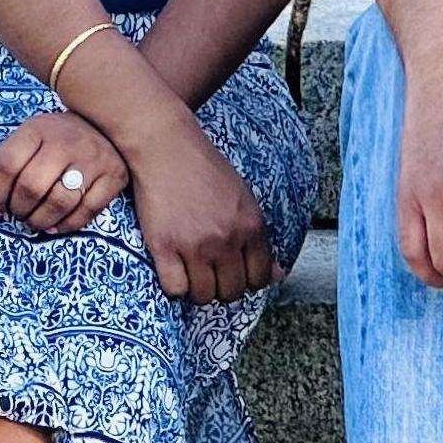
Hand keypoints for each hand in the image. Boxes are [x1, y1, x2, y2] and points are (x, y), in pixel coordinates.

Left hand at [0, 111, 127, 237]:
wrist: (105, 123)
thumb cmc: (56, 138)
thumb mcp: (27, 138)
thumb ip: (2, 162)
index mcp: (38, 129)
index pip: (7, 165)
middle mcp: (66, 142)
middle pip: (31, 187)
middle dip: (18, 210)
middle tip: (17, 215)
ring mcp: (93, 159)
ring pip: (59, 203)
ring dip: (40, 221)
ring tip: (34, 222)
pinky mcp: (114, 176)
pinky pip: (87, 211)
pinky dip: (67, 225)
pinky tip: (56, 226)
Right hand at [121, 116, 276, 306]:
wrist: (167, 146)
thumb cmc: (205, 169)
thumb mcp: (243, 198)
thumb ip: (259, 239)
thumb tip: (278, 275)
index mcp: (251, 225)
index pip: (260, 278)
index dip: (248, 282)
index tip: (236, 276)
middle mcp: (227, 238)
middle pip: (232, 292)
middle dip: (222, 287)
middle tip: (212, 273)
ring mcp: (195, 244)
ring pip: (203, 296)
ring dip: (198, 289)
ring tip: (192, 272)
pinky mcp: (164, 246)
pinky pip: (175, 289)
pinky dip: (175, 286)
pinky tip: (174, 269)